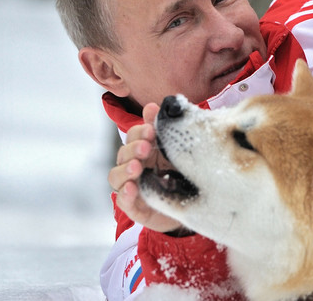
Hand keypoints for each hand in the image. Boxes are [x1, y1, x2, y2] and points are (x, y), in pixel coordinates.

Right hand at [108, 102, 184, 233]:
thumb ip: (164, 128)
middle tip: (146, 147)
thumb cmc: (183, 172)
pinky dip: (125, 194)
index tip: (151, 131)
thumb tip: (152, 105)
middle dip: (133, 149)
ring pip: (116, 176)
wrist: (196, 203)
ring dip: (125, 170)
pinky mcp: (135, 207)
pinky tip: (133, 187)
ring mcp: (132, 187)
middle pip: (123, 154)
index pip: (133, 136)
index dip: (138, 132)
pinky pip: (123, 201)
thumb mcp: (177, 149)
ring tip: (137, 167)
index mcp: (143, 149)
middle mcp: (134, 166)